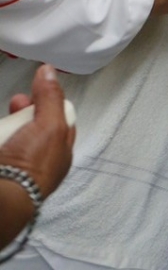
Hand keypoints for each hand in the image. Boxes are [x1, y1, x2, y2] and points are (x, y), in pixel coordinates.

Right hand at [2, 65, 74, 200]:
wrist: (0, 200)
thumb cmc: (31, 163)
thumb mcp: (51, 126)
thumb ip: (51, 98)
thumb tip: (49, 69)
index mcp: (59, 153)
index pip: (58, 120)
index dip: (50, 101)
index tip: (38, 87)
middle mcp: (37, 160)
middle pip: (32, 127)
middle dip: (24, 109)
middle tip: (15, 99)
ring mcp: (15, 166)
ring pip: (14, 135)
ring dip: (9, 122)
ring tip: (5, 111)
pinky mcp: (3, 167)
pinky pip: (4, 146)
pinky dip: (1, 133)